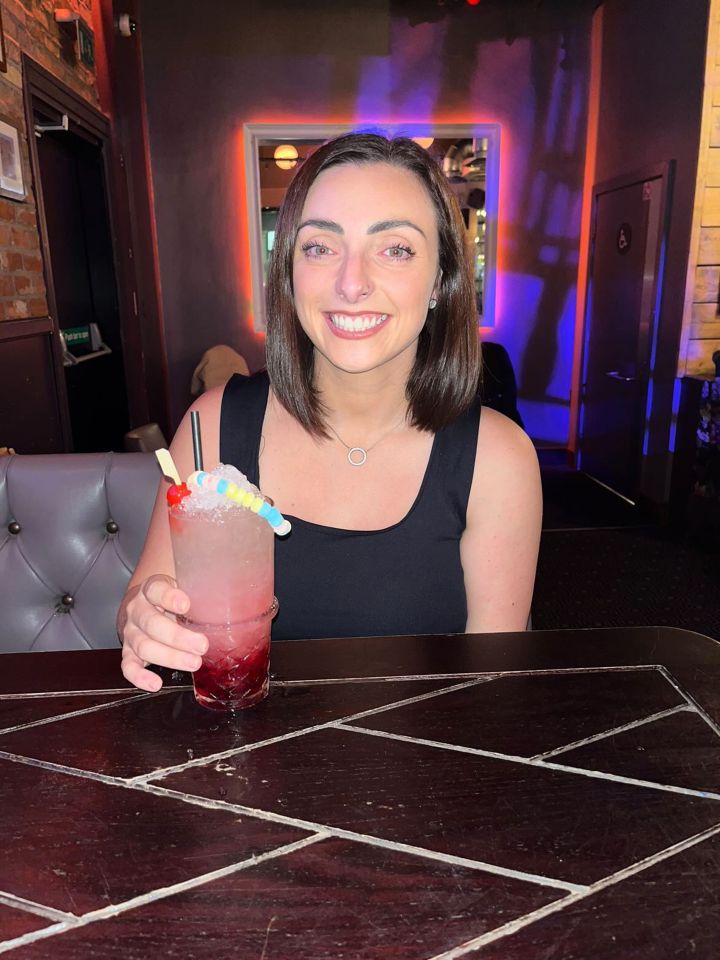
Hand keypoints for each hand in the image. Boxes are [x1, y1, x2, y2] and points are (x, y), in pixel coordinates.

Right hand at [119, 574, 207, 691]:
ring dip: (169, 657)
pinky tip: (156, 683)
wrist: (145, 605)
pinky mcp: (128, 652)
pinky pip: (128, 666)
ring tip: (193, 663)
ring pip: (143, 646)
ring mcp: (131, 632)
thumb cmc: (173, 598)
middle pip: (151, 623)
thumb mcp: (185, 588)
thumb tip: (241, 602)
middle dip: (177, 636)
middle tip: (202, 645)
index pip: (156, 590)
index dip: (169, 597)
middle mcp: (138, 610)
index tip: (186, 604)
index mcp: (151, 589)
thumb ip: (203, 593)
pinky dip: (140, 676)